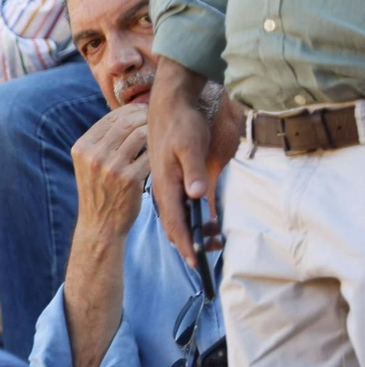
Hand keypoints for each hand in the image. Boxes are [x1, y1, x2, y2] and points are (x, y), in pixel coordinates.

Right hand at [71, 104, 149, 241]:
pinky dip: (157, 151)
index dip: (130, 111)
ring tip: (160, 134)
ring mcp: (111, 167)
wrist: (99, 226)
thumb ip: (102, 142)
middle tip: (157, 119)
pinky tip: (161, 152)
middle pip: (126, 122)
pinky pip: (149, 155)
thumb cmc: (99, 192)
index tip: (143, 112)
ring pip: (140, 134)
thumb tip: (125, 115)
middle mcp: (94, 155)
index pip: (110, 118)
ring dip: (153, 132)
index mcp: (81, 148)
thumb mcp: (89, 165)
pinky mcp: (130, 180)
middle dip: (145, 117)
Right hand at [147, 59, 239, 262]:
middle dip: (186, 243)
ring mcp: (167, 183)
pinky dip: (187, 218)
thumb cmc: (181, 122)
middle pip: (173, 224)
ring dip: (188, 232)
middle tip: (202, 261)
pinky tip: (196, 222)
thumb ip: (193, 170)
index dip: (185, 243)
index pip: (175, 222)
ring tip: (203, 245)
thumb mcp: (190, 145)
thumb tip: (197, 195)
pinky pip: (178, 205)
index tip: (195, 262)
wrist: (171, 103)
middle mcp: (164, 187)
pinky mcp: (172, 177)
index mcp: (166, 184)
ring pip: (175, 216)